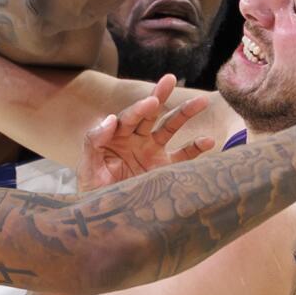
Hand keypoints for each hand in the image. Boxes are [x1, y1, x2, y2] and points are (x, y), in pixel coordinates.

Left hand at [77, 75, 214, 187]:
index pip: (129, 117)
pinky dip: (196, 148)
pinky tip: (208, 141)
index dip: (139, 109)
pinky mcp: (164, 168)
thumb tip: (110, 119)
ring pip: (170, 127)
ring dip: (185, 113)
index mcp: (116, 135)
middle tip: (169, 79)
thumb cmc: (92, 189)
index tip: (151, 102)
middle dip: (160, 95)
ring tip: (201, 101)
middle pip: (150, 113)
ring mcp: (152, 152)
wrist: (104, 215)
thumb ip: (93, 141)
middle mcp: (136, 139)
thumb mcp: (87, 166)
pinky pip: (183, 155)